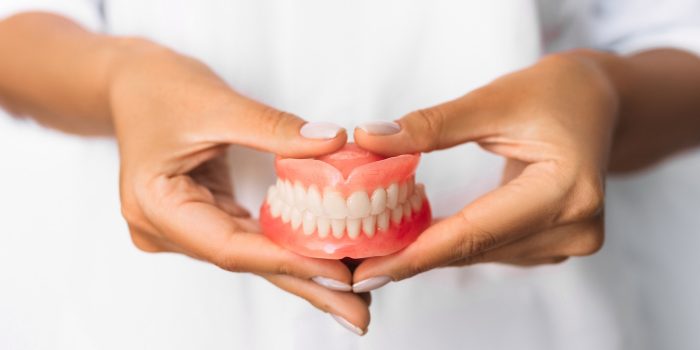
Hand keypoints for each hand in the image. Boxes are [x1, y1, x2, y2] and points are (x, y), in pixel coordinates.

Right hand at [110, 42, 369, 332]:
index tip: (340, 274)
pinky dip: (286, 248)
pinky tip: (322, 261)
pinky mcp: (201, 217)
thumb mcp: (218, 103)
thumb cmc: (160, 87)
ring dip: (301, 272)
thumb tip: (333, 144)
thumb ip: (276, 129)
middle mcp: (165, 228)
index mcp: (156, 205)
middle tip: (357, 313)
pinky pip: (249, 238)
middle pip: (245, 262)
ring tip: (351, 297)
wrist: (131, 82)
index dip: (288, 261)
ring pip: (252, 255)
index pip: (230, 247)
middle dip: (305, 285)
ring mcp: (182, 227)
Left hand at [352, 53, 614, 289]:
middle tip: (359, 262)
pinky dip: (455, 242)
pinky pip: (493, 248)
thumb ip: (431, 126)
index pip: (476, 232)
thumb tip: (369, 139)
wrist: (598, 103)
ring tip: (380, 246)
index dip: (417, 254)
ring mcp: (570, 240)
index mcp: (566, 190)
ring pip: (481, 253)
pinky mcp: (557, 242)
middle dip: (414, 256)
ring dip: (432, 250)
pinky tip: (420, 236)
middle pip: (476, 248)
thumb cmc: (554, 92)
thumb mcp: (492, 100)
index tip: (368, 270)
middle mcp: (575, 226)